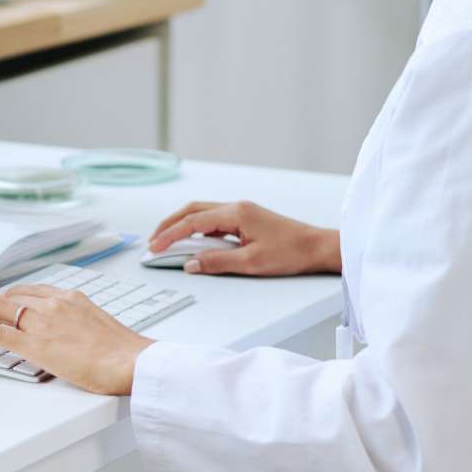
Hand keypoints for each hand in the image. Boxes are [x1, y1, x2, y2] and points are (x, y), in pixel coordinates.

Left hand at [0, 284, 153, 395]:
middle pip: (12, 297)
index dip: (12, 297)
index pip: (32, 290)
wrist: (131, 362)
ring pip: (1, 310)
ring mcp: (44, 321)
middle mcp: (55, 303)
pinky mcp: (36, 343)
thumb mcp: (100, 326)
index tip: (2, 303)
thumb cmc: (124, 352)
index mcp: (72, 297)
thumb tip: (73, 335)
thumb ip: (80, 324)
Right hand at [147, 200, 341, 275]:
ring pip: (203, 213)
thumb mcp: (251, 263)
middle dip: (170, 224)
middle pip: (193, 210)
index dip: (170, 235)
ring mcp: (242, 212)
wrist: (317, 247)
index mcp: (235, 212)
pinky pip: (215, 220)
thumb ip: (217, 262)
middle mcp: (236, 207)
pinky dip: (198, 228)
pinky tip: (194, 241)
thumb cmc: (291, 253)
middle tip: (153, 240)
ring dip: (183, 224)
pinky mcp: (247, 219)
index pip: (192, 221)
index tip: (154, 247)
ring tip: (167, 240)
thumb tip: (190, 264)